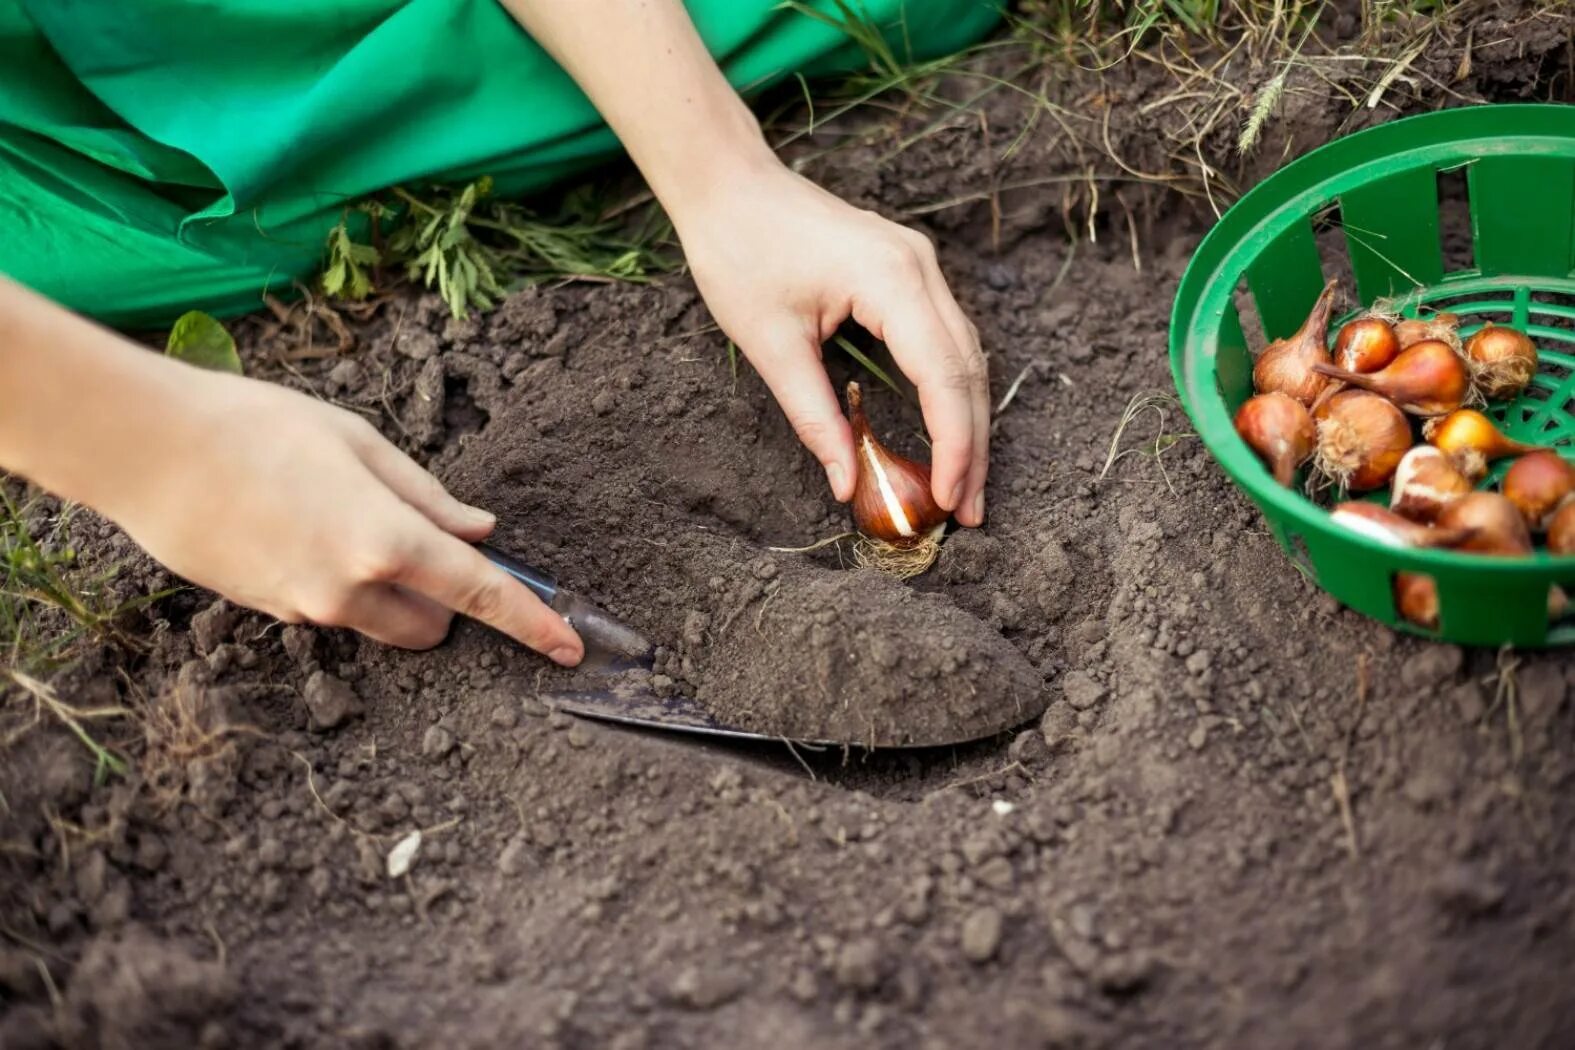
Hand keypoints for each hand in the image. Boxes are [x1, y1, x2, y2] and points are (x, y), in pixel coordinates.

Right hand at [109, 368, 584, 661]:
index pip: (481, 594)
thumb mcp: (358, 442)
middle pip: (433, 627)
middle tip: (416, 537)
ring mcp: (308, 610)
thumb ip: (427, 496)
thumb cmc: (257, 427)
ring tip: (340, 518)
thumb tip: (480, 531)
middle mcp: (352, 590)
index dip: (532, 622)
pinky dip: (341, 585)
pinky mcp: (272, 614)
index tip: (569, 648)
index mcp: (386, 540)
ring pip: (382, 624)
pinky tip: (300, 528)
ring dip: (392, 593)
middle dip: (444, 600)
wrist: (147, 451)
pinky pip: (332, 612)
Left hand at [675, 160, 988, 525]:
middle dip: (971, 446)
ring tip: (962, 486)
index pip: (943, 376)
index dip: (953, 445)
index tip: (947, 499)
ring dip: (967, 422)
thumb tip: (844, 482)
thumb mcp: (770, 344)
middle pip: (968, 371)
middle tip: (967, 512)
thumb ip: (815, 416)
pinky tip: (947, 433)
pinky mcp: (908, 270)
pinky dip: (950, 391)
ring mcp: (919, 265)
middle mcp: (919, 268)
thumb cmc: (740, 251)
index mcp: (891, 280)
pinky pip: (947, 338)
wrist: (729, 183)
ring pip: (966, 356)